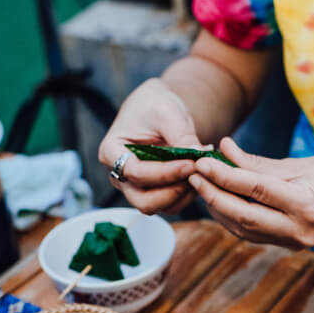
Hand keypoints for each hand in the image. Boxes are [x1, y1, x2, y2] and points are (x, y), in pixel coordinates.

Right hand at [98, 78, 205, 215]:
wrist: (157, 110)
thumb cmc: (155, 105)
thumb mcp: (168, 112)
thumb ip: (181, 134)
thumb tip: (199, 155)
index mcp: (111, 152)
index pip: (135, 173)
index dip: (164, 173)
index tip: (190, 164)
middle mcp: (119, 176)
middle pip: (142, 201)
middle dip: (172, 192)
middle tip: (197, 173)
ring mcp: (134, 188)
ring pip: (158, 207)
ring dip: (182, 195)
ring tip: (202, 171)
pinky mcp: (151, 193)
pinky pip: (169, 205)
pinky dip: (186, 195)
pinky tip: (199, 175)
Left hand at [187, 138, 313, 247]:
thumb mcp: (297, 163)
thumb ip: (256, 162)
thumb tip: (221, 148)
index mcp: (308, 205)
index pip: (256, 190)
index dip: (224, 176)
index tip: (202, 162)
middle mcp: (300, 230)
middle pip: (244, 216)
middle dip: (214, 195)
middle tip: (193, 176)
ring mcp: (294, 243)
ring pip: (243, 229)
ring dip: (218, 208)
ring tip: (202, 185)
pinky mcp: (287, 246)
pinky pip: (250, 234)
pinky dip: (231, 217)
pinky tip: (219, 200)